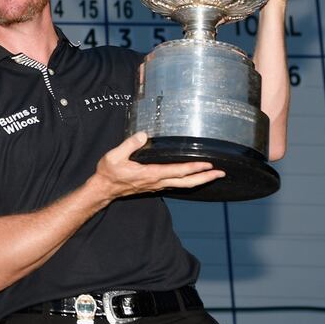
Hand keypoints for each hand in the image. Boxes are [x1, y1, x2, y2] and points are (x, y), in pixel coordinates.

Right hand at [91, 132, 224, 199]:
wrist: (104, 189)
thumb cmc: (108, 172)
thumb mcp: (114, 156)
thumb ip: (129, 145)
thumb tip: (143, 134)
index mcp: (150, 174)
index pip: (177, 171)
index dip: (194, 168)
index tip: (209, 164)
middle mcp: (157, 182)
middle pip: (187, 182)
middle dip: (205, 178)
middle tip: (221, 173)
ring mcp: (157, 186)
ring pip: (183, 185)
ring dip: (199, 181)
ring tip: (213, 175)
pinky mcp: (154, 186)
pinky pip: (176, 185)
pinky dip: (188, 181)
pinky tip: (192, 178)